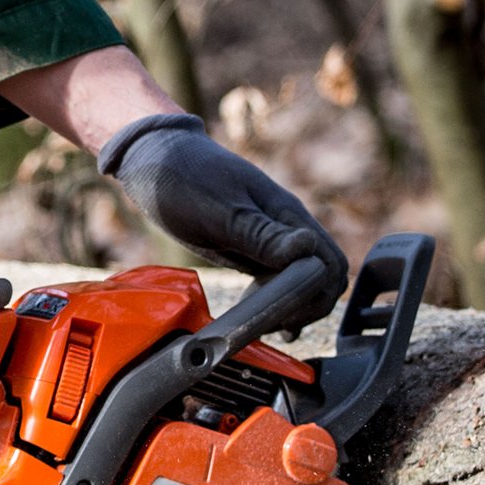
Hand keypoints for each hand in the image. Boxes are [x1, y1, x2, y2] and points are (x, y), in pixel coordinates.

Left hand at [99, 114, 348, 327]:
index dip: (315, 294)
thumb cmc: (184, 175)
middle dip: (309, 305)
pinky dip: (278, 301)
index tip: (283, 313)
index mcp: (286, 214)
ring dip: (295, 307)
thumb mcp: (220, 210)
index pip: (328, 262)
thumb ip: (261, 234)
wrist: (155, 158)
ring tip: (270, 327)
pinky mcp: (250, 249)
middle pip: (325, 275)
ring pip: (304, 280)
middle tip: (275, 325)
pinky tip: (263, 317)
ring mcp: (269, 239)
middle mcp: (285, 227)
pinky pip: (278, 279)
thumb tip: (307, 250)